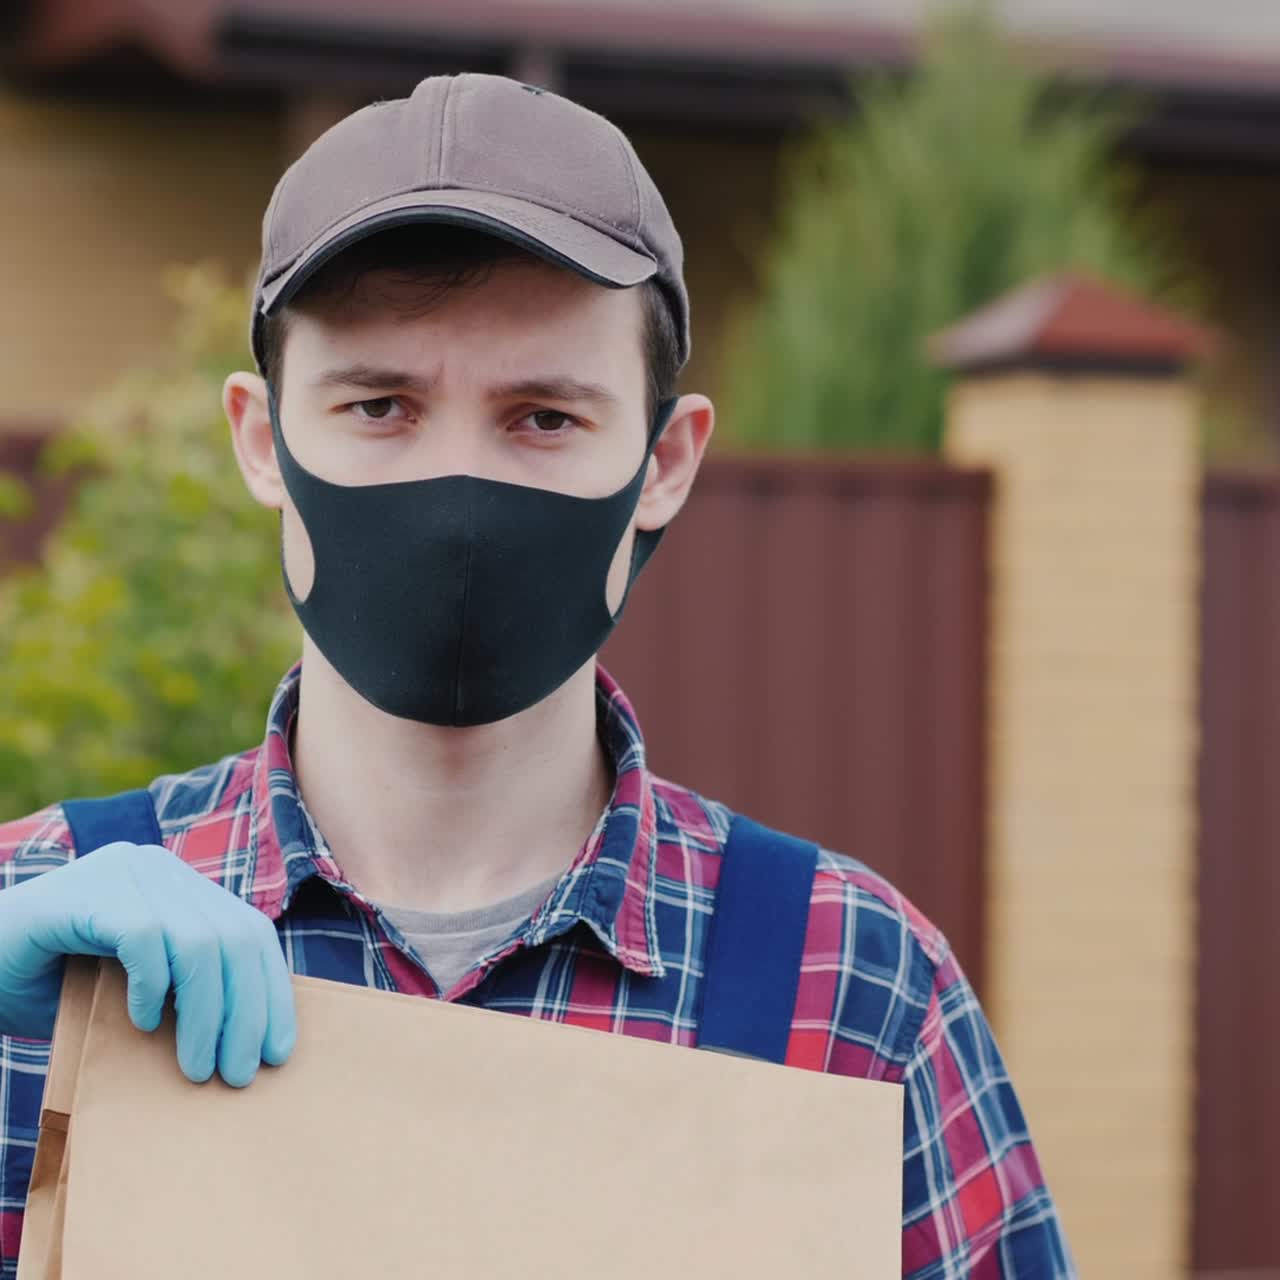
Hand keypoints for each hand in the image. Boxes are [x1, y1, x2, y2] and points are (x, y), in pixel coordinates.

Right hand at [0, 843, 295, 1086]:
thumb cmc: (49, 986)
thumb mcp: (133, 991)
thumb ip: (183, 996)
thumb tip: (249, 1046)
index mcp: (180, 886)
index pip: (250, 933)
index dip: (272, 992)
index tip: (279, 1053)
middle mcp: (160, 868)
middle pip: (234, 938)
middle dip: (245, 1011)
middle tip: (236, 1075)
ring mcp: (125, 871)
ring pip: (198, 942)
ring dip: (204, 1013)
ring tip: (196, 1068)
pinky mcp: (87, 890)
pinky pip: (143, 936)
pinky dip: (151, 985)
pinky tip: (141, 1023)